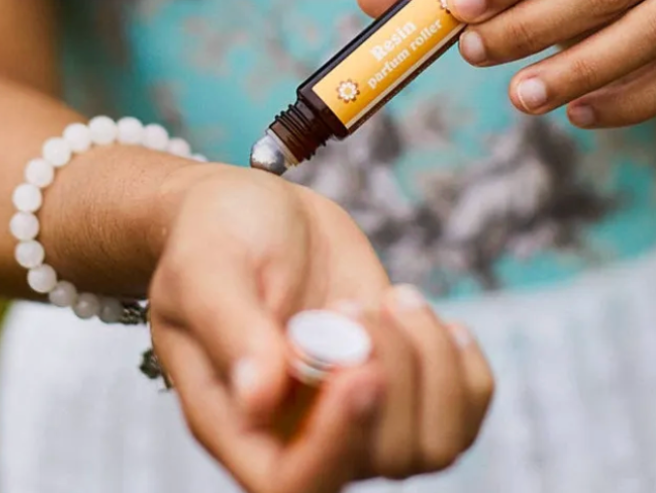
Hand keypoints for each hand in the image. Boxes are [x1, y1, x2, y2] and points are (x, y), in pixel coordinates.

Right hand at [149, 165, 493, 492]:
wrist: (255, 210)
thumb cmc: (214, 236)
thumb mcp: (208, 269)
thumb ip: (230, 330)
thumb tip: (260, 399)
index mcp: (237, 416)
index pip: (291, 483)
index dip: (337, 444)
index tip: (359, 368)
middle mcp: (298, 427)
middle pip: (379, 458)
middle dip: (388, 371)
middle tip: (349, 303)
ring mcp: (352, 407)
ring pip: (432, 443)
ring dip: (431, 363)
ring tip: (392, 299)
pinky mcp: (395, 379)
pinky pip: (461, 412)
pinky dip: (465, 367)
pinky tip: (427, 316)